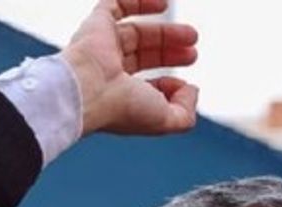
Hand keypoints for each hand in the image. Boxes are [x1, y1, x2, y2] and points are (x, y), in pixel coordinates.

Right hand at [60, 0, 199, 135]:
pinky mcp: (96, 24)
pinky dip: (139, 2)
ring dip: (164, 32)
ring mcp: (102, 47)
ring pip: (134, 33)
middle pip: (144, 56)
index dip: (168, 85)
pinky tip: (163, 4)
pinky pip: (115, 5)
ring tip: (192, 34)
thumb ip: (185, 112)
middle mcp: (109, 72)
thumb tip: (191, 89)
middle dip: (170, 53)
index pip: (147, 86)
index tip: (182, 85)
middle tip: (193, 52)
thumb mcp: (166, 120)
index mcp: (121, 96)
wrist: (88, 90)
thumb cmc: (122, 108)